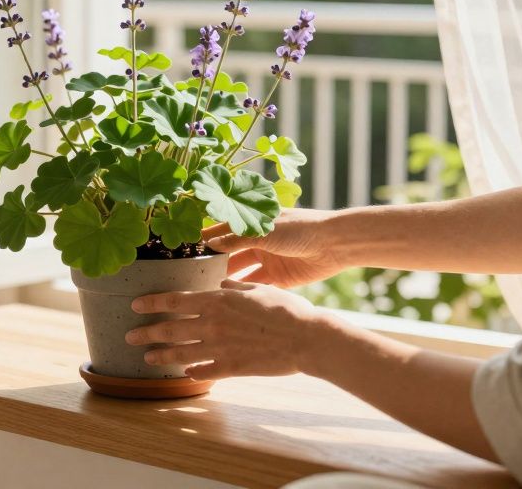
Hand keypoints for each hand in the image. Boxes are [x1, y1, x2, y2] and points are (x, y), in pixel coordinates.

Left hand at [126, 279, 322, 379]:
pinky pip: (203, 371)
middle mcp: (212, 324)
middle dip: (146, 332)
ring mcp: (219, 348)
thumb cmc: (286, 310)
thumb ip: (235, 288)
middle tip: (130, 335)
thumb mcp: (258, 290)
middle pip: (170, 329)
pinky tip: (185, 373)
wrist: (305, 339)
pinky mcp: (231, 368)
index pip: (174, 301)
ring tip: (147, 357)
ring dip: (161, 355)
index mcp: (217, 301)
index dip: (152, 303)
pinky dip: (192, 371)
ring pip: (180, 353)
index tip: (135, 306)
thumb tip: (222, 284)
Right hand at [205, 208, 347, 286]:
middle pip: (231, 253)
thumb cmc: (300, 228)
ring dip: (228, 278)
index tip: (186, 247)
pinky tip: (229, 297)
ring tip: (206, 288)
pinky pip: (257, 285)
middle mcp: (260, 241)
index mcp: (255, 223)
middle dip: (214, 262)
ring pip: (242, 271)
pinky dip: (244, 290)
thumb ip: (237, 238)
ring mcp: (269, 260)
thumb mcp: (265, 231)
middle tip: (192, 274)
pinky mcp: (279, 278)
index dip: (207, 238)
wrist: (335, 244)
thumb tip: (210, 243)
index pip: (225, 229)